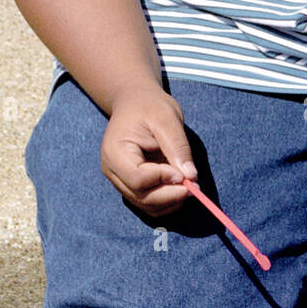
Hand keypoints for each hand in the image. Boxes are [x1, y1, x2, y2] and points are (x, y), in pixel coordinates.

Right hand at [101, 83, 197, 217]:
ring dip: (170, 202)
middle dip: (169, 196)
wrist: (135, 103)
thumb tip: (190, 176)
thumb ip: (178, 147)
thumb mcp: (167, 119)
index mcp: (115, 152)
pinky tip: (181, 190)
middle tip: (194, 188)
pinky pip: (147, 202)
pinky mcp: (130, 185)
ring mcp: (120, 180)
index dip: (163, 180)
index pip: (138, 179)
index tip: (184, 174)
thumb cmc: (149, 106)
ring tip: (190, 187)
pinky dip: (166, 202)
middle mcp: (112, 171)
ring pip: (145, 204)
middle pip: (140, 196)